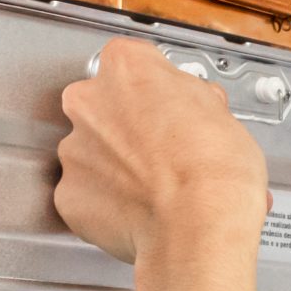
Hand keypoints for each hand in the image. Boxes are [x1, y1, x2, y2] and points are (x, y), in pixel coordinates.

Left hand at [55, 39, 268, 264]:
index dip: (156, 88)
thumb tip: (191, 110)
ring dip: (117, 166)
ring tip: (156, 188)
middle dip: (129, 125)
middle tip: (165, 148)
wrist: (198, 228)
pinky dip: (108, 203)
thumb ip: (190, 101)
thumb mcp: (222, 113)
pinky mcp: (69, 196)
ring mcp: (74, 150)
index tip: (169, 104)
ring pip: (93, 152)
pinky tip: (140, 211)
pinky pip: (87, 195)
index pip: (133, 62)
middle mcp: (89, 103)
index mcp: (127, 69)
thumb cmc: (214, 172)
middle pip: (103, 105)